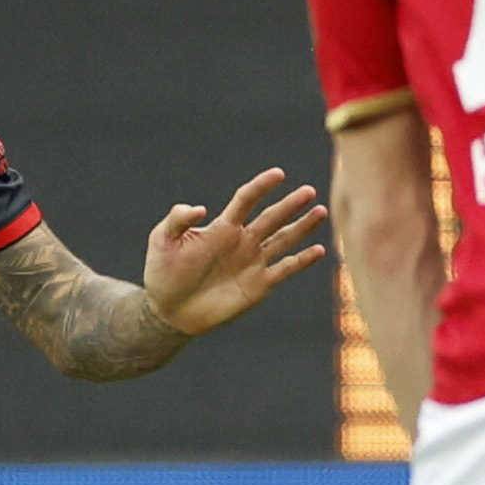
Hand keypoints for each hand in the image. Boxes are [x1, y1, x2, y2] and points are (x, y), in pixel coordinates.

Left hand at [141, 168, 328, 336]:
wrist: (170, 310)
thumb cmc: (163, 271)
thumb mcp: (162, 240)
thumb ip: (177, 219)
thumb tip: (199, 209)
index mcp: (222, 227)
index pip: (246, 200)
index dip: (261, 186)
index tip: (278, 174)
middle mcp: (242, 241)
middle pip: (271, 217)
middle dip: (291, 205)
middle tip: (309, 191)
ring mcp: (253, 262)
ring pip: (284, 239)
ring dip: (303, 226)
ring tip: (321, 211)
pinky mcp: (259, 285)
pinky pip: (285, 269)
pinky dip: (302, 260)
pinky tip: (319, 250)